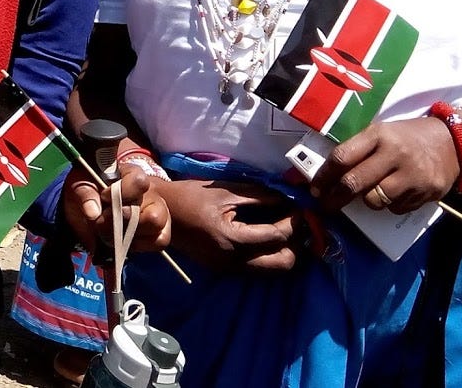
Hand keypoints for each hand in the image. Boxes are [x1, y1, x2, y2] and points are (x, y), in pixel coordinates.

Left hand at [61, 168, 170, 254]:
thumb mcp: (80, 184)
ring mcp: (158, 213)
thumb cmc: (90, 189)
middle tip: (102, 223)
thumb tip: (93, 213)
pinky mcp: (158, 231)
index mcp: (132, 176)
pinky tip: (120, 242)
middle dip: (125, 225)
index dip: (121, 193)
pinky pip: (159, 241)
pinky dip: (137, 246)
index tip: (104, 197)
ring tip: (108, 234)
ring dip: (130, 238)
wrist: (93, 204)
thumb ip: (84, 194)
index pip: (139, 182)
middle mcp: (150, 194)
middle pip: (153, 215)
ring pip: (158, 231)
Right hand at [153, 179, 300, 271]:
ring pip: (272, 270)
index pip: (276, 236)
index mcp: (231, 238)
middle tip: (295, 223)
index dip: (294, 221)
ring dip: (284, 250)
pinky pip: (257, 267)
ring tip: (283, 229)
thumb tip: (288, 199)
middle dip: (295, 243)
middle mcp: (232, 260)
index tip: (300, 208)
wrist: (161, 213)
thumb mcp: (226, 191)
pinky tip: (266, 236)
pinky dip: (268, 254)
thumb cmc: (190, 196)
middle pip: (283, 263)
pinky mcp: (224, 269)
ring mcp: (228, 268)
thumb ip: (259, 196)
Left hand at [308, 117, 458, 214]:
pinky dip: (390, 205)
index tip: (316, 188)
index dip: (324, 176)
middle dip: (335, 198)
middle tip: (327, 205)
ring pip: (375, 201)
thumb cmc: (408, 137)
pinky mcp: (427, 192)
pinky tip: (396, 193)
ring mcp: (413, 175)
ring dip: (366, 201)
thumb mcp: (382, 132)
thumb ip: (359, 150)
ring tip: (369, 194)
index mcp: (379, 135)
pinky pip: (397, 208)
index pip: (342, 157)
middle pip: (354, 183)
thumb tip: (328, 176)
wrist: (454, 142)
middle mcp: (395, 154)